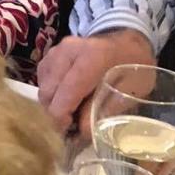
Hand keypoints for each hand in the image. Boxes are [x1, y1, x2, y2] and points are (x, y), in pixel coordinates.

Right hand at [37, 28, 154, 136]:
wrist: (126, 41)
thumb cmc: (133, 67)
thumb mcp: (129, 91)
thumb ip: (104, 110)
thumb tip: (80, 133)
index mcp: (92, 59)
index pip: (65, 94)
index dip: (62, 118)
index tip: (70, 131)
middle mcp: (68, 51)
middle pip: (48, 93)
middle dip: (55, 113)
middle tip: (71, 125)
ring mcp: (56, 50)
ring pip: (42, 87)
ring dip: (52, 104)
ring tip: (70, 111)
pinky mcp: (50, 54)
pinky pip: (42, 81)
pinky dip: (51, 93)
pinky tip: (66, 97)